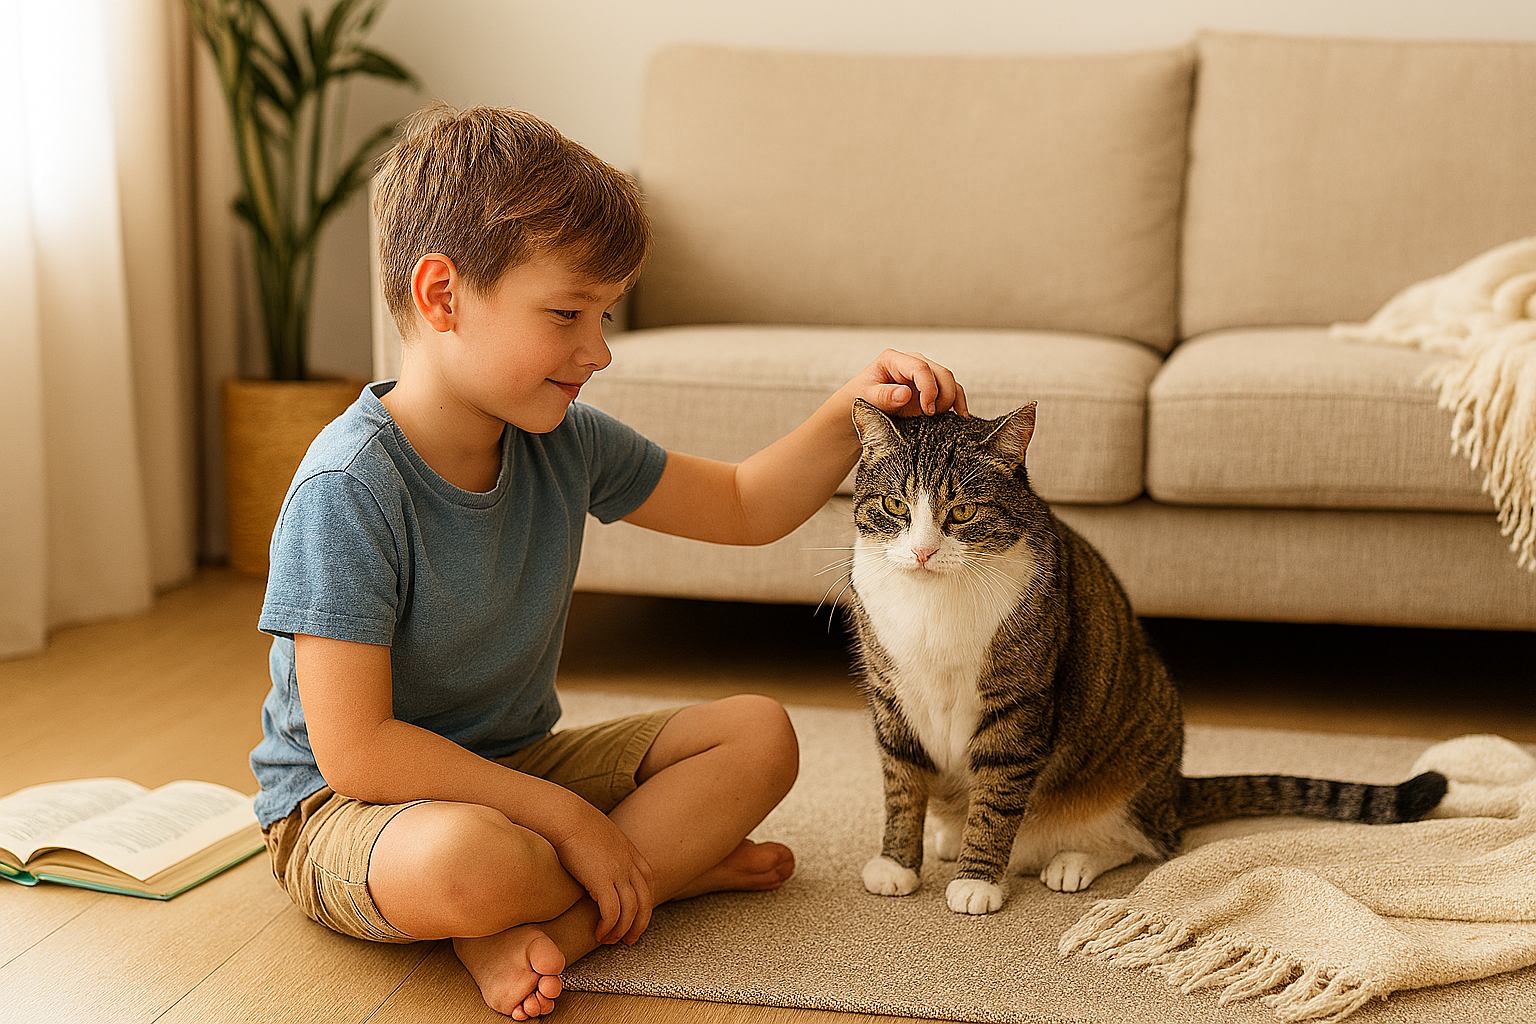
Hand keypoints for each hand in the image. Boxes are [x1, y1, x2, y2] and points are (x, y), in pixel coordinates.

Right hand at [548, 799, 654, 945]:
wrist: (565, 815)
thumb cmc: (575, 823)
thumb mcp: (601, 837)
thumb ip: (607, 852)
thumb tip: (598, 864)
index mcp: (631, 853)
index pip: (648, 885)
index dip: (643, 906)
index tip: (634, 920)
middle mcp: (630, 864)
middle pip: (645, 902)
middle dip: (639, 925)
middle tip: (629, 941)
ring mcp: (619, 872)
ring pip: (631, 911)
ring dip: (621, 930)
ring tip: (607, 940)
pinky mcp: (602, 881)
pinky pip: (613, 913)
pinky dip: (608, 926)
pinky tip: (597, 932)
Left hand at [846, 349, 967, 417]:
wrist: (858, 409)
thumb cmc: (859, 399)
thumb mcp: (866, 397)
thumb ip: (884, 395)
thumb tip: (905, 393)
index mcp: (894, 359)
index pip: (921, 368)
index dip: (929, 388)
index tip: (927, 409)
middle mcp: (912, 363)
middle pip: (941, 373)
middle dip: (943, 395)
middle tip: (932, 415)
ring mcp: (924, 375)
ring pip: (950, 382)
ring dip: (952, 400)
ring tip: (941, 418)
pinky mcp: (931, 389)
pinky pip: (951, 392)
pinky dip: (958, 403)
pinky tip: (960, 416)